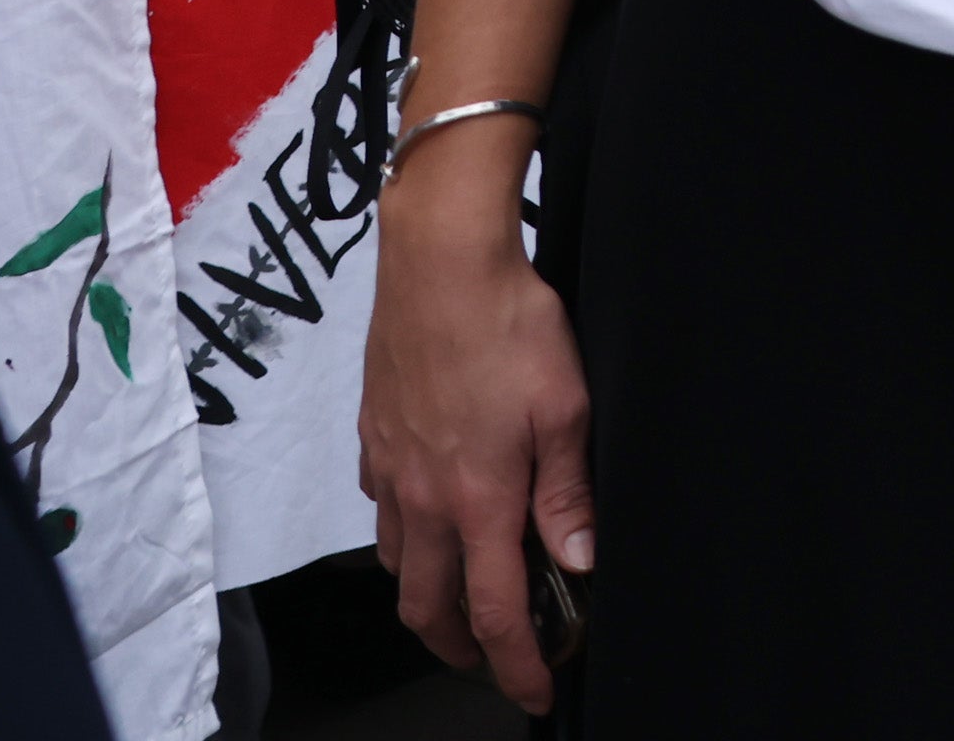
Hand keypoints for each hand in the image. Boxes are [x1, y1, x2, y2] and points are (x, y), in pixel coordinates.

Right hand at [363, 145, 595, 711]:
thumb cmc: (509, 324)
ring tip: (466, 594)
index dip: (519, 665)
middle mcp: (424, 499)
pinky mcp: (374, 440)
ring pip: (397, 567)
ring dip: (430, 597)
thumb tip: (580, 559)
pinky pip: (381, 513)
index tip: (537, 689)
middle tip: (498, 657)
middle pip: (430, 610)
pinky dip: (405, 537)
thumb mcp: (567, 406)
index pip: (496, 613)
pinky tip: (432, 516)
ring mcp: (391, 472)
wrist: (440, 263)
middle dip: (464, 650)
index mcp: (479, 500)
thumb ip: (569, 491)